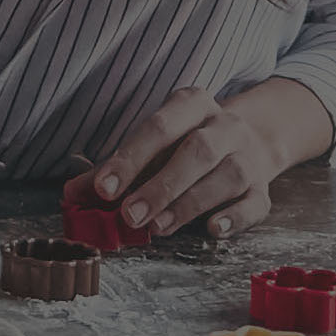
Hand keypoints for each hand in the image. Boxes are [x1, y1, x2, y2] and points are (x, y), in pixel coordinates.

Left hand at [82, 80, 328, 242]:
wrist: (254, 141)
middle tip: (129, 216)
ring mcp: (249, 156)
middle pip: (197, 151)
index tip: (104, 188)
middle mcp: (225, 126)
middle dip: (161, 185)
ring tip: (158, 227)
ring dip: (189, 203)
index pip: (159, 126)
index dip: (130, 158)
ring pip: (227, 176)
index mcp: (192, 105)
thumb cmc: (187, 145)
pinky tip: (212, 230)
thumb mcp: (153, 146)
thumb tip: (71, 194)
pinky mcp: (264, 189)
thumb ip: (115, 169)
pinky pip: (254, 203)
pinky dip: (234, 218)